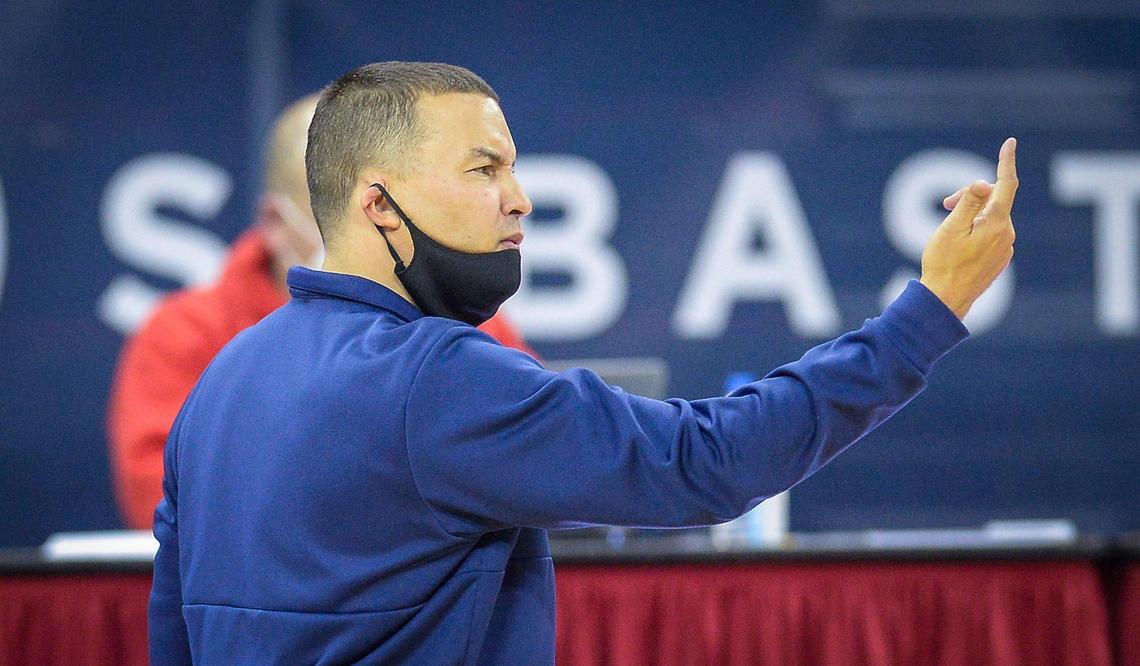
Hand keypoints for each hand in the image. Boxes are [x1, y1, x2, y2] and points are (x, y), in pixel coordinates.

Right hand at [919, 138, 1017, 318]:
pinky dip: (975, 230)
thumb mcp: (951, 228)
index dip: (1007, 161)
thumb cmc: (944, 263)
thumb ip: (968, 202)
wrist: (946, 300)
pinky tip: (958, 245)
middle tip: (944, 205)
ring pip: (991, 218)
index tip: (1010, 143)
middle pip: (992, 201)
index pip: (1006, 184)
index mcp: (996, 223)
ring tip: (948, 230)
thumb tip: (984, 182)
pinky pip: (991, 234)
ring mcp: (1005, 248)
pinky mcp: (999, 259)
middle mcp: (1006, 234)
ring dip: (971, 215)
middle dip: (970, 196)